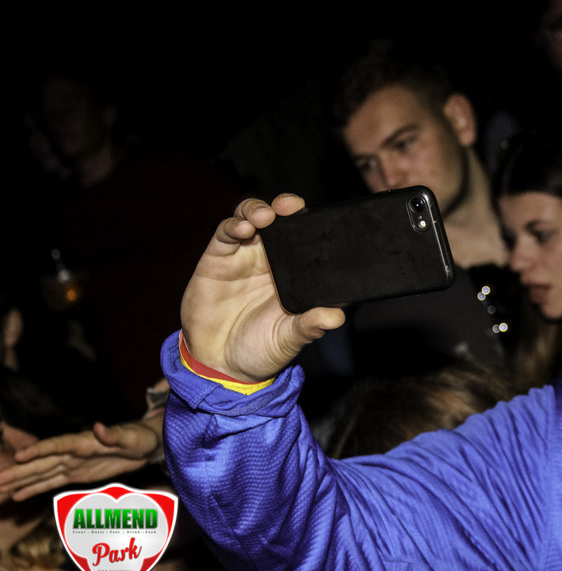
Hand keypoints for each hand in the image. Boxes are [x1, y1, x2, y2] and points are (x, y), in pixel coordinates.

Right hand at [0, 416, 162, 501]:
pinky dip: (33, 489)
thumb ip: (114, 435)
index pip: (57, 445)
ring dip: (20, 481)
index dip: (39, 451)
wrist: (146, 444)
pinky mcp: (76, 474)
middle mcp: (73, 452)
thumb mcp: (132, 437)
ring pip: (41, 473)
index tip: (20, 457)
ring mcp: (72, 463)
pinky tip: (17, 496)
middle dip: (19, 471)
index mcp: (84, 441)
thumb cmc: (140, 437)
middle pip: (41, 462)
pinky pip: (51, 482)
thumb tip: (98, 426)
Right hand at [180, 194, 345, 381]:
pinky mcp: (216, 258)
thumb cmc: (261, 349)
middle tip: (291, 206)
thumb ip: (310, 325)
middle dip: (285, 206)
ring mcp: (243, 256)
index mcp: (294, 273)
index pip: (305, 239)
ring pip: (252, 217)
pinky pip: (225, 233)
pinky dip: (233, 225)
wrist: (221, 365)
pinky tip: (241, 228)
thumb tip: (336, 317)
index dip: (310, 224)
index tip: (318, 217)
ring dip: (258, 210)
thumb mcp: (289, 338)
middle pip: (279, 220)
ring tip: (265, 216)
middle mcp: (270, 259)